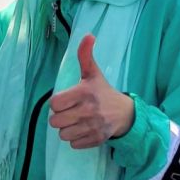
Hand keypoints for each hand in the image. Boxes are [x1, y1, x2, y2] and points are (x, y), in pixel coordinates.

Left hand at [48, 35, 134, 149]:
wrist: (125, 114)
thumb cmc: (103, 92)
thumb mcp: (93, 74)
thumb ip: (85, 56)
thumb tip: (88, 35)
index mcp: (84, 92)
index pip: (54, 104)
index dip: (58, 103)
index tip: (66, 101)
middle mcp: (88, 110)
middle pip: (55, 121)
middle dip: (60, 118)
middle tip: (69, 113)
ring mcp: (92, 126)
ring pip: (63, 134)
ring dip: (67, 129)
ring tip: (75, 122)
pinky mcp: (95, 139)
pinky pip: (73, 144)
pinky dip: (75, 139)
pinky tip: (83, 130)